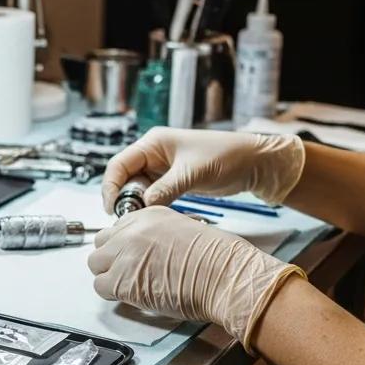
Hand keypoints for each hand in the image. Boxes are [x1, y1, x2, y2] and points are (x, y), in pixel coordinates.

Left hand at [87, 206, 303, 351]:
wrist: (223, 274)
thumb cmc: (216, 259)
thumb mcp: (184, 230)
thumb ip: (158, 236)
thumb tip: (147, 252)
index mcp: (149, 215)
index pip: (117, 229)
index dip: (123, 247)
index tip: (131, 258)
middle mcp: (132, 230)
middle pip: (101, 244)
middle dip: (111, 259)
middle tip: (128, 273)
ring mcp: (124, 253)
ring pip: (96, 264)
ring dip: (109, 276)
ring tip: (131, 285)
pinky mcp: (122, 279)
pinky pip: (100, 287)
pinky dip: (113, 294)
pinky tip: (132, 295)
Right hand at [101, 127, 304, 213]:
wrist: (254, 164)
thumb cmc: (226, 156)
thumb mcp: (192, 172)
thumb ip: (165, 189)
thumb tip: (142, 207)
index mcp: (153, 143)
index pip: (119, 164)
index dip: (111, 186)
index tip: (112, 207)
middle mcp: (153, 155)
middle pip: (125, 178)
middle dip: (123, 198)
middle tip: (127, 218)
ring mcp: (162, 170)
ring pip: (138, 190)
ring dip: (137, 205)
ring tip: (141, 221)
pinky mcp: (172, 182)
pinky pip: (152, 196)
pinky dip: (151, 207)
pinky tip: (154, 218)